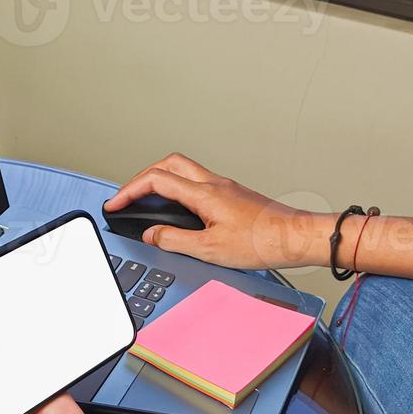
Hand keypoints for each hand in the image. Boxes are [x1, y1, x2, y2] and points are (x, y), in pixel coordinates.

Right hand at [103, 153, 328, 269]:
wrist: (296, 238)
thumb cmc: (263, 242)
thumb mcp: (210, 250)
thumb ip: (175, 240)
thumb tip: (152, 234)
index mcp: (204, 194)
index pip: (156, 180)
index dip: (129, 190)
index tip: (115, 203)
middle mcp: (214, 184)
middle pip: (168, 163)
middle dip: (142, 177)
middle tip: (129, 195)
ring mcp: (224, 187)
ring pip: (183, 170)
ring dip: (161, 180)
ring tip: (148, 201)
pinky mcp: (232, 195)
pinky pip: (197, 182)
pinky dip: (179, 190)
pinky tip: (179, 209)